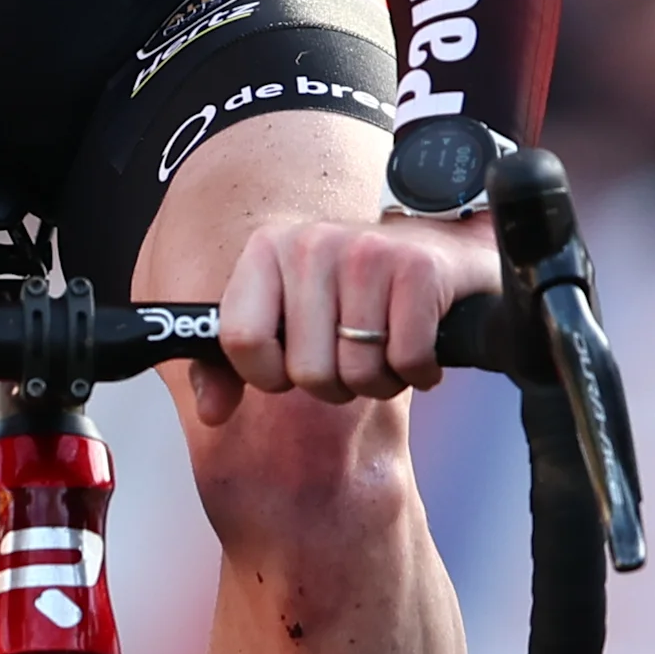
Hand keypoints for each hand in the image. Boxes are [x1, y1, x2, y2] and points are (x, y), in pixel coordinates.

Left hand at [193, 210, 496, 427]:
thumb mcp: (288, 316)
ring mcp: (366, 251)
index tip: (294, 363)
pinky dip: (419, 370)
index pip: (241, 341)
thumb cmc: (360, 292)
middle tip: (357, 351)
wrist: (443, 251)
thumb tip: (211, 411)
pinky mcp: (418, 268)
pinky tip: (420, 341)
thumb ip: (235, 362)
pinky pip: (407, 360)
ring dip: (382, 379)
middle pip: (306, 372)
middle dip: (338, 383)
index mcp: (267, 250)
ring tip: (389, 343)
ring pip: (359, 373)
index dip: (271, 374)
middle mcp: (311, 243)